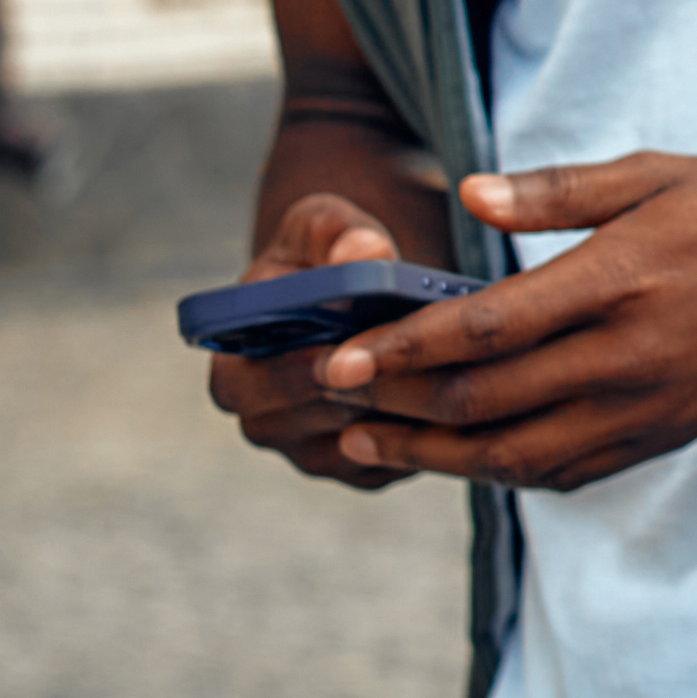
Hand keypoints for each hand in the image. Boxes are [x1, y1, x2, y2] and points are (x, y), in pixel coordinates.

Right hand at [202, 190, 428, 492]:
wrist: (357, 292)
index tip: (336, 354)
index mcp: (233, 372)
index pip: (250, 387)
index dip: (293, 372)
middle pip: (315, 420)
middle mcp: (268, 424)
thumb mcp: (322, 228)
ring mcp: (318, 454)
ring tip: (450, 359)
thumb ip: (336, 232)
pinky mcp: (368, 470)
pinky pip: (401, 456)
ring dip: (407, 402)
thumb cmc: (325, 256)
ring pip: (368, 439)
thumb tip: (365, 251)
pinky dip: (432, 424)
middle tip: (417, 357)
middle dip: (366, 386)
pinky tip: (463, 383)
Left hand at [304, 151, 696, 491]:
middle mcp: (627, 358)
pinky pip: (564, 473)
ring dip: (432, 457)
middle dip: (396, 406)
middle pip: (485, 403)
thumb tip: (468, 194)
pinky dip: (499, 473)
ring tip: (367, 444)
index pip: (487, 328)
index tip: (342, 354)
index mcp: (619, 281)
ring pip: (515, 456)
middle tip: (330, 397)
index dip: (406, 349)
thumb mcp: (656, 174)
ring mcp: (645, 409)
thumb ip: (558, 190)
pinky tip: (457, 460)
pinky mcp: (660, 437)